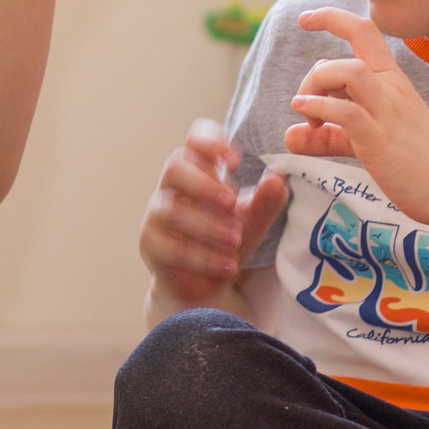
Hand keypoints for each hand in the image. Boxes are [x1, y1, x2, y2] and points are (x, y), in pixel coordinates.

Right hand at [139, 118, 289, 303]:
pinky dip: (204, 258)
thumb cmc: (226, 243)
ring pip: (173, 211)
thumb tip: (278, 178)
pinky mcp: (150, 245)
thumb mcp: (253, 221)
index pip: (194, 141)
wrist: (206, 286)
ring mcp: (156, 216)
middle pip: (174, 168)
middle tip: (233, 203)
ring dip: (209, 226)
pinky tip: (228, 266)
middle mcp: (171, 189)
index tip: (237, 161)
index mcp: (197, 173)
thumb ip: (267, 201)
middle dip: (205, 185)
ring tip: (235, 242)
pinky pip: (171, 248)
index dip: (212, 143)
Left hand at [285, 10, 428, 229]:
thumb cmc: (421, 166)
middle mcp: (392, 89)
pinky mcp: (381, 140)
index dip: (331, 18)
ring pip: (348, 70)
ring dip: (317, 86)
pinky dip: (319, 111)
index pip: (364, 31)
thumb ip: (329, 137)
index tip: (305, 18)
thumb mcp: (369, 143)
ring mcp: (388, 113)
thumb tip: (289, 135)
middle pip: (349, 48)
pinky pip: (347, 112)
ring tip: (310, 119)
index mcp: (393, 82)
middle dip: (314, 75)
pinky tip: (306, 124)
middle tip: (307, 112)